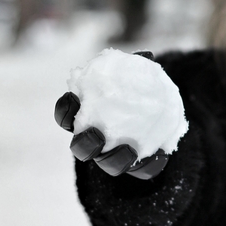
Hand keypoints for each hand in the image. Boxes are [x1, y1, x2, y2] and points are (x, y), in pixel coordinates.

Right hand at [54, 51, 167, 179]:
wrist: (159, 113)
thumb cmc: (137, 89)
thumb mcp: (136, 75)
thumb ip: (136, 66)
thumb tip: (146, 55)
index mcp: (86, 117)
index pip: (66, 115)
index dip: (65, 110)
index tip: (75, 99)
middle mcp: (96, 141)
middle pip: (80, 148)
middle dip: (85, 144)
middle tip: (96, 135)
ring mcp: (114, 155)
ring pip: (108, 165)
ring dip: (114, 160)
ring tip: (128, 150)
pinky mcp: (137, 165)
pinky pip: (142, 170)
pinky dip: (150, 164)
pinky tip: (160, 153)